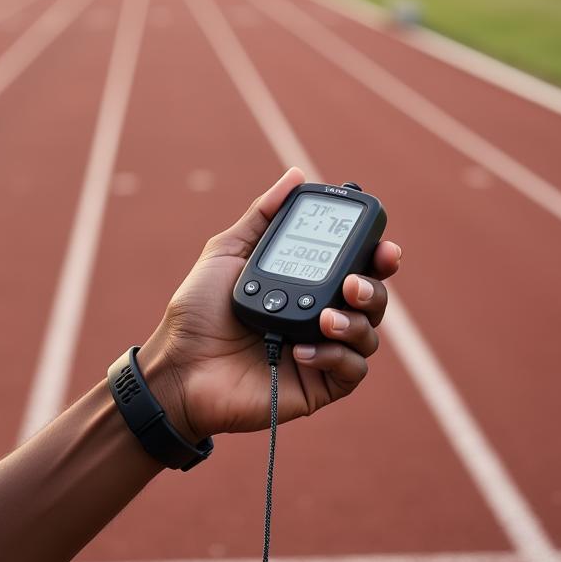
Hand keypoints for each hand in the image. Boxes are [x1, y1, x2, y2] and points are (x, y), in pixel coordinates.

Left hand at [140, 167, 400, 442]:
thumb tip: (296, 176)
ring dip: (356, 321)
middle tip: (354, 282)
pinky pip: (350, 372)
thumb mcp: (227, 252)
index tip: (383, 245)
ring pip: (369, 334)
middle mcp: (319, 314)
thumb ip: (263, 215)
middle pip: (372, 298)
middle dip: (375, 287)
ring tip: (326, 316)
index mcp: (305, 282)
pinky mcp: (317, 385)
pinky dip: (336, 357)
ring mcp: (321, 351)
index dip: (376, 255)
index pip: (354, 265)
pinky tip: (304, 350)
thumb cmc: (197, 311)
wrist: (177, 365)